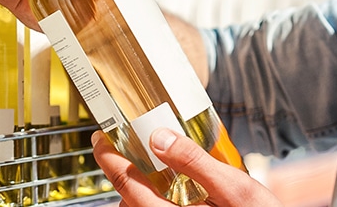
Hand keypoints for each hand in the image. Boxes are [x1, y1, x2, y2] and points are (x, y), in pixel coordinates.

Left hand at [93, 129, 281, 206]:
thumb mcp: (234, 187)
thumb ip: (195, 162)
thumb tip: (159, 138)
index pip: (126, 183)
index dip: (109, 157)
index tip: (101, 138)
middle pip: (128, 199)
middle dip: (126, 173)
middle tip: (129, 147)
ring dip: (141, 189)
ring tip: (156, 167)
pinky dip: (156, 198)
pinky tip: (178, 190)